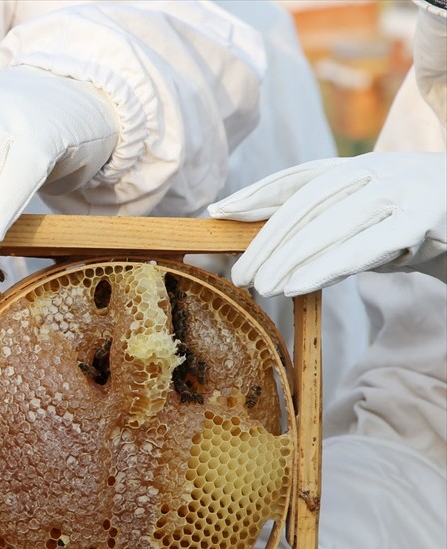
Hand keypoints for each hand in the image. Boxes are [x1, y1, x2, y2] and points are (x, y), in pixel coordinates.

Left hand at [209, 153, 446, 295]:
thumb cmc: (428, 231)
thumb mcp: (375, 223)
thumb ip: (332, 229)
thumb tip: (273, 254)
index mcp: (363, 166)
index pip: (299, 177)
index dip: (257, 193)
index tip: (219, 211)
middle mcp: (380, 169)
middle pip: (306, 203)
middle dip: (267, 239)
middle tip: (240, 274)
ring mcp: (404, 189)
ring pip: (330, 223)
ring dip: (289, 257)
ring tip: (262, 285)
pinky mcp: (425, 218)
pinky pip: (366, 245)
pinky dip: (326, 266)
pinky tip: (296, 285)